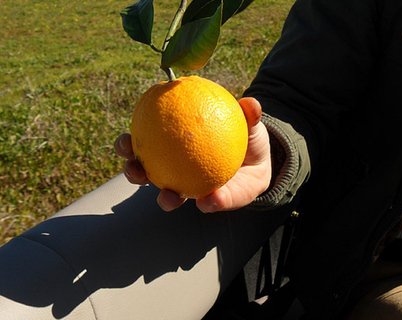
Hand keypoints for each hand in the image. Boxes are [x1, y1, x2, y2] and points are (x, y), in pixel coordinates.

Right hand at [114, 97, 271, 212]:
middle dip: (134, 173)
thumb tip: (250, 102)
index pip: (144, 143)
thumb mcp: (248, 122)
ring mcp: (191, 188)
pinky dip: (209, 203)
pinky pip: (209, 204)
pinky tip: (209, 201)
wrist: (262, 162)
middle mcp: (176, 169)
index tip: (125, 140)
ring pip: (170, 196)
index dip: (128, 145)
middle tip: (134, 168)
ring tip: (169, 196)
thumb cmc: (245, 136)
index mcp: (174, 147)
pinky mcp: (213, 202)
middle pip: (146, 173)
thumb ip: (247, 113)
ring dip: (165, 199)